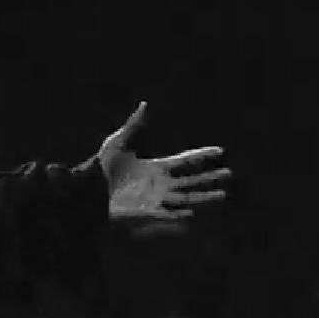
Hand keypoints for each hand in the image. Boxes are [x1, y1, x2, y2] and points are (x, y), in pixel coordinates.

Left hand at [96, 103, 229, 221]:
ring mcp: (155, 199)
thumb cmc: (101, 166)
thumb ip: (134, 125)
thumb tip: (144, 103)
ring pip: (186, 198)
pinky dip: (180, 214)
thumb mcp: (118, 142)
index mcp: (156, 166)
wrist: (88, 189)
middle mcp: (160, 184)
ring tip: (223, 195)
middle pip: (191, 180)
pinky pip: (167, 214)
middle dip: (210, 177)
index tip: (221, 151)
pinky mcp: (146, 213)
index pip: (185, 161)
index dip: (202, 156)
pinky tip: (194, 213)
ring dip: (205, 196)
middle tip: (230, 174)